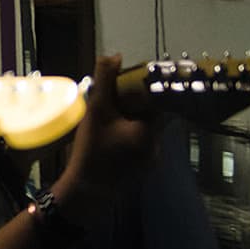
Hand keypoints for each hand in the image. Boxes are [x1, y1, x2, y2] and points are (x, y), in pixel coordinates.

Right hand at [53, 53, 153, 219]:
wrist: (87, 192)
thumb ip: (105, 81)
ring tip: (112, 119)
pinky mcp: (144, 170)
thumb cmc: (92, 150)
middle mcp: (158, 144)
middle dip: (138, 105)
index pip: (161, 100)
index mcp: (151, 128)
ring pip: (148, 131)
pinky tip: (113, 140)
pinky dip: (131, 138)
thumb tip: (115, 56)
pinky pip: (142, 146)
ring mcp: (153, 159)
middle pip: (155, 115)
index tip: (137, 81)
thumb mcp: (96, 111)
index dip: (149, 88)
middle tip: (118, 100)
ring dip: (134, 122)